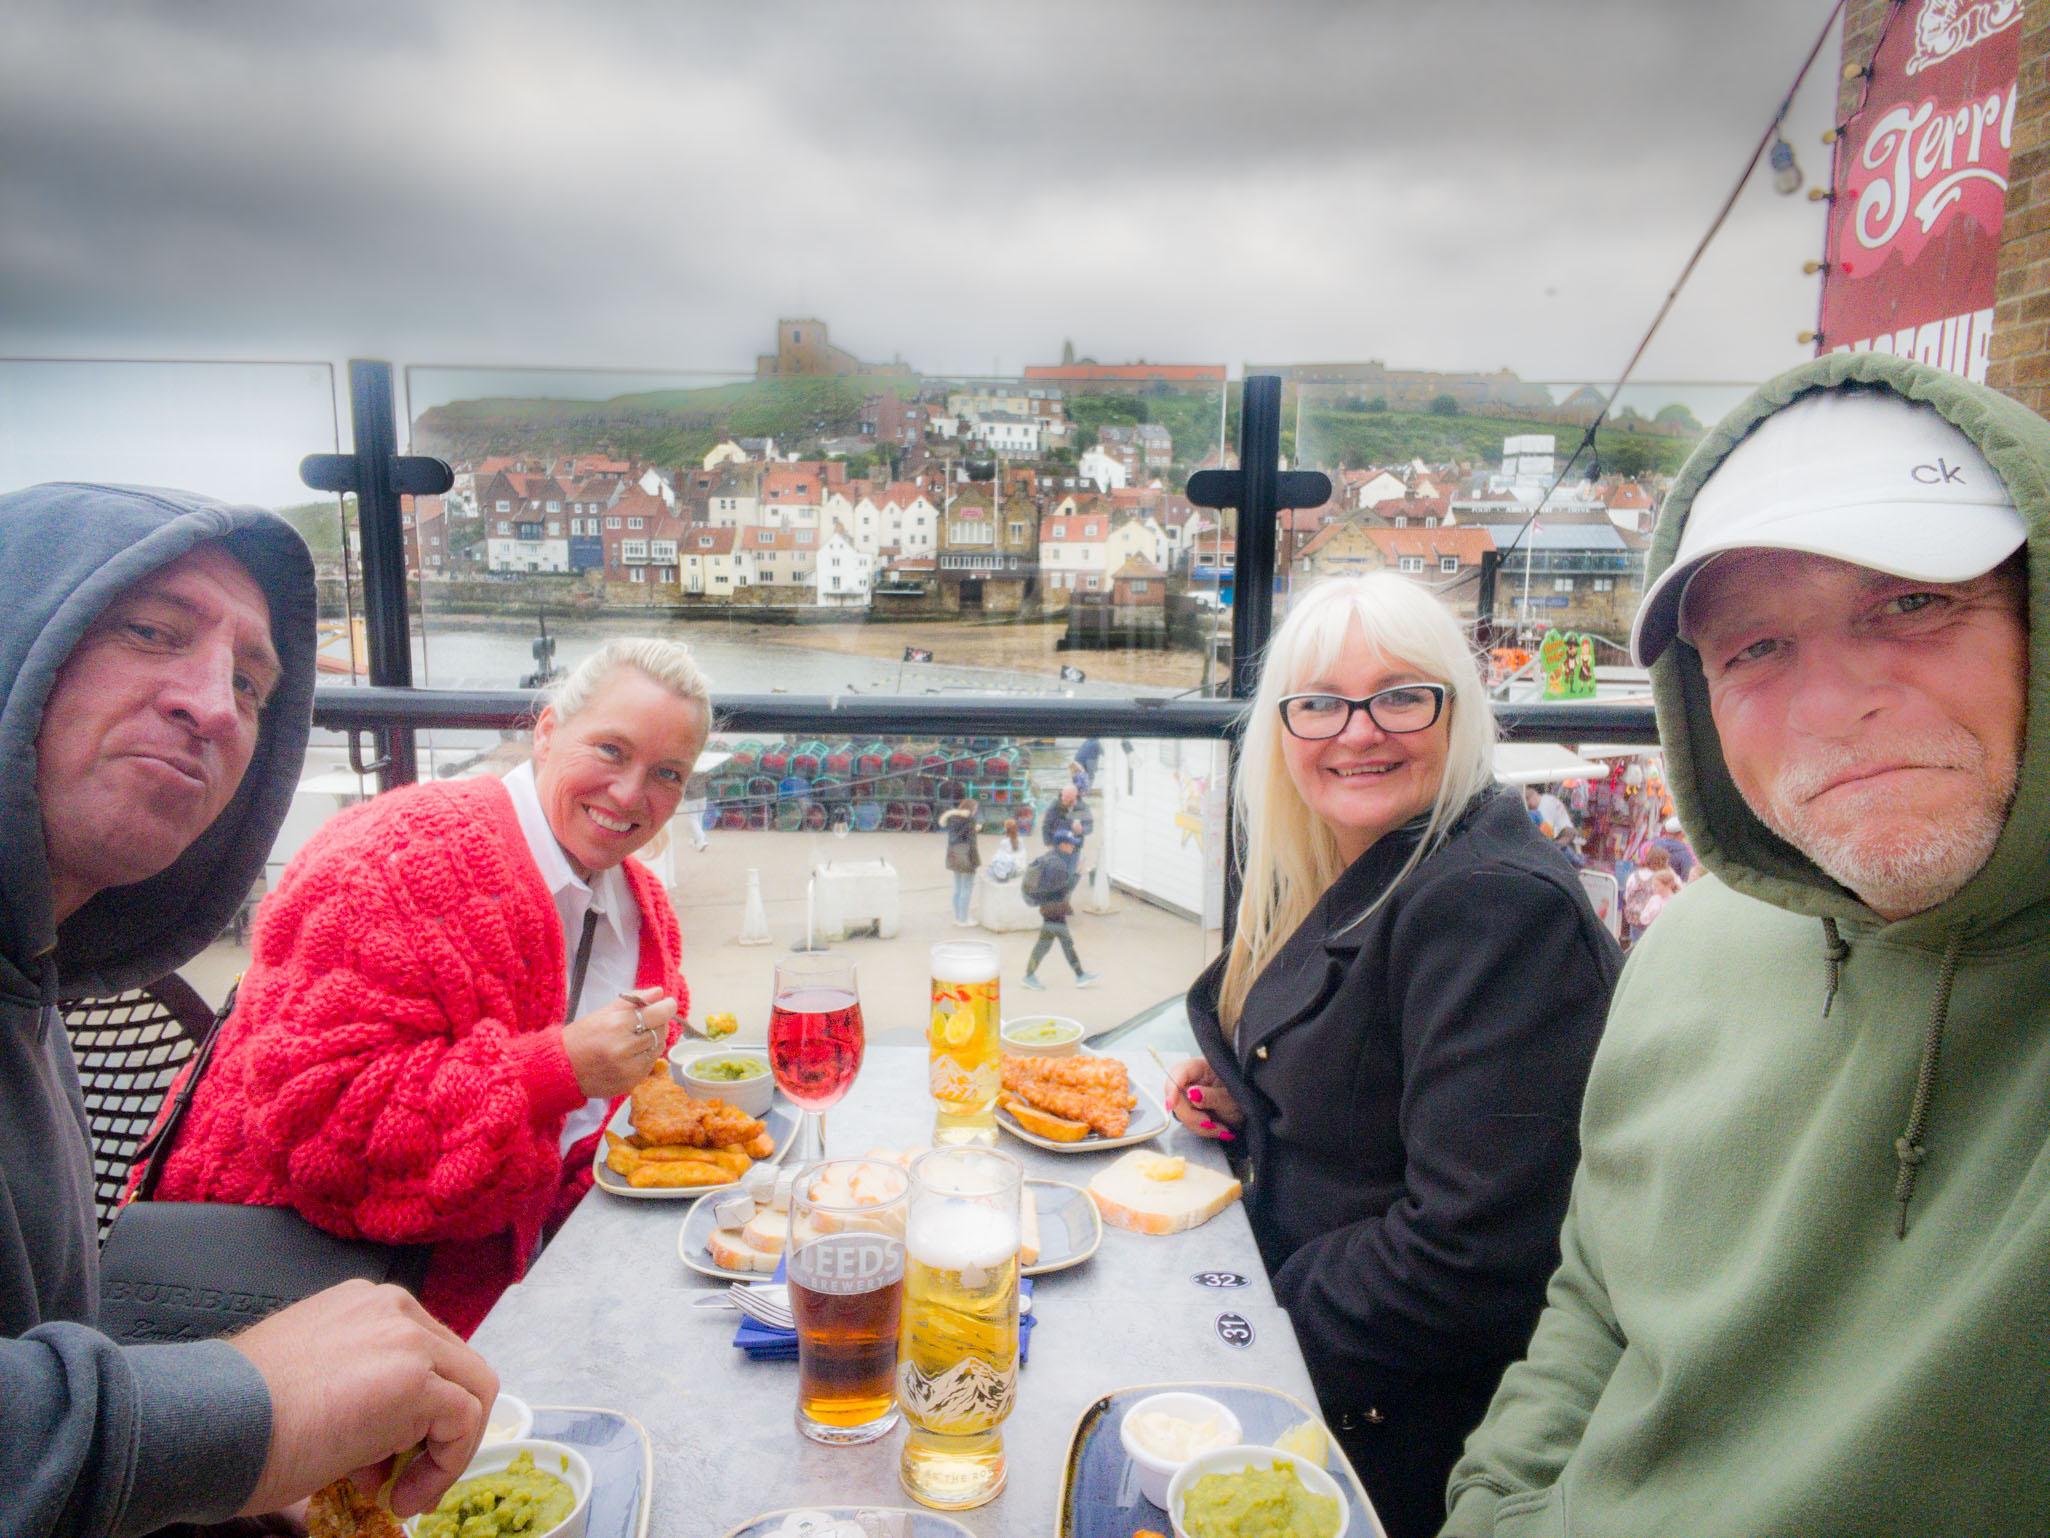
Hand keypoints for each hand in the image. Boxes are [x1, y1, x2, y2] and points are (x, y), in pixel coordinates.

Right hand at [231, 1280, 498, 1518]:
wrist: (206, 1426)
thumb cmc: (236, 1416)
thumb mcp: (310, 1383)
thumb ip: (360, 1389)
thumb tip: (384, 1441)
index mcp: (366, 1306)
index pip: (427, 1352)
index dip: (418, 1412)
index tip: (387, 1459)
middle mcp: (392, 1309)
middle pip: (458, 1368)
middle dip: (436, 1431)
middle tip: (397, 1479)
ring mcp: (408, 1339)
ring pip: (473, 1391)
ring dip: (446, 1452)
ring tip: (397, 1493)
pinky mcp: (416, 1380)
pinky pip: (464, 1421)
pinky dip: (445, 1467)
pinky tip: (399, 1497)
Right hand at [563, 988, 674, 1097]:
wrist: (563, 1068)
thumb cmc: (582, 1036)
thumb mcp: (604, 1013)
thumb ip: (633, 1001)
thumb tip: (659, 992)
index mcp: (616, 1026)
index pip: (658, 1014)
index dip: (667, 1007)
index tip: (669, 1004)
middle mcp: (624, 1049)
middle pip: (661, 1031)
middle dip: (659, 1023)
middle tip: (648, 1020)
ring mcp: (628, 1069)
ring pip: (658, 1048)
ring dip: (654, 1040)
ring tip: (636, 1038)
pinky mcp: (630, 1083)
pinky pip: (650, 1065)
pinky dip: (647, 1056)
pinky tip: (632, 1053)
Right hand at [1166, 1057, 1242, 1139]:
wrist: (1254, 1112)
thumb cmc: (1247, 1096)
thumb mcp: (1232, 1097)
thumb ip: (1211, 1096)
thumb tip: (1191, 1094)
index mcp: (1203, 1066)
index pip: (1179, 1071)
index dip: (1172, 1086)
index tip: (1172, 1103)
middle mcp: (1194, 1079)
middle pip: (1177, 1096)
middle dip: (1191, 1115)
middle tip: (1209, 1122)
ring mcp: (1192, 1095)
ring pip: (1182, 1113)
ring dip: (1200, 1125)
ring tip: (1221, 1127)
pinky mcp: (1193, 1109)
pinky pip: (1190, 1122)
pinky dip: (1203, 1129)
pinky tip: (1218, 1128)